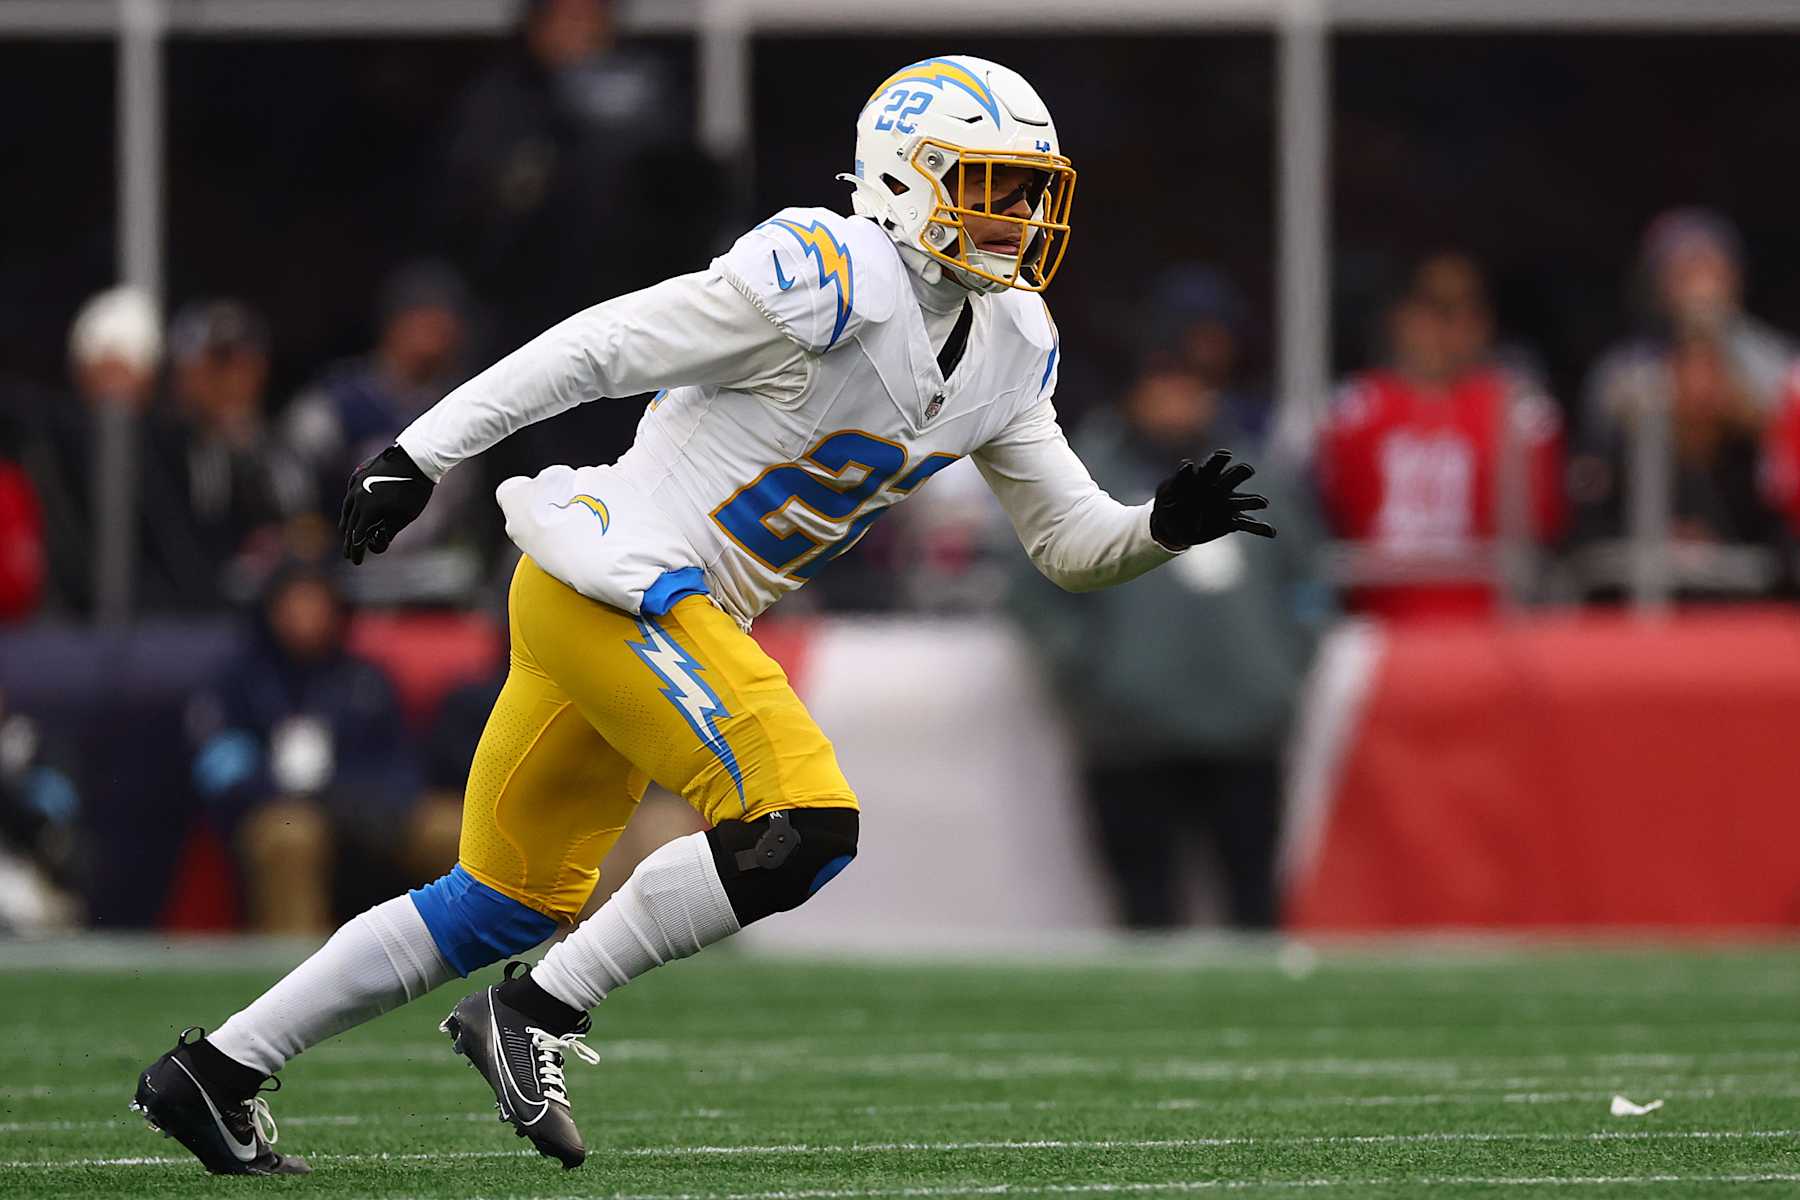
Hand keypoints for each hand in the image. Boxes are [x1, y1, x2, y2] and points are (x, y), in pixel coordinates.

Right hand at [340, 444, 432, 563]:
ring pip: (347, 508)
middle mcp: (358, 497)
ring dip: (347, 523)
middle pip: (350, 524)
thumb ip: (389, 532)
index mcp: (368, 510)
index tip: (355, 561)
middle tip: (349, 553)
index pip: (358, 536)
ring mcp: (357, 484)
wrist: (415, 458)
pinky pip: (350, 494)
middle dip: (350, 541)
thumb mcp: (406, 516)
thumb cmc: (414, 490)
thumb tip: (376, 544)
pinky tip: (351, 509)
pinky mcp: (359, 475)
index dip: (356, 551)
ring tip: (347, 533)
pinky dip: (350, 506)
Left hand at [1148, 449, 1275, 550]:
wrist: (1171, 526)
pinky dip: (1260, 528)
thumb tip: (1188, 464)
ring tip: (1263, 503)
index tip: (1225, 455)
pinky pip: (1249, 524)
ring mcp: (1228, 505)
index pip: (1216, 462)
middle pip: (1236, 476)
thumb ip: (1178, 480)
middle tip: (1246, 471)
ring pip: (1246, 500)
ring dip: (1254, 500)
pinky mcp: (1231, 522)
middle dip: (1241, 472)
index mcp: (1205, 476)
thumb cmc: (1169, 504)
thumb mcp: (1168, 492)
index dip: (1221, 458)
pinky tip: (1271, 532)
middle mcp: (1221, 488)